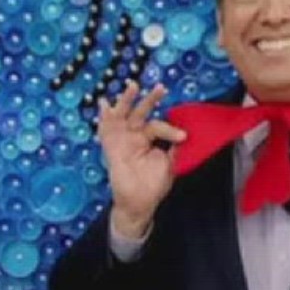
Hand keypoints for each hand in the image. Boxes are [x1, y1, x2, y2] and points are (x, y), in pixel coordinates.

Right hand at [98, 82, 185, 234]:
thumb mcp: (169, 164)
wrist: (139, 203)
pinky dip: (104, 118)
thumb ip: (174, 148)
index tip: (183, 137)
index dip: (170, 130)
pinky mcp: (111, 147)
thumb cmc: (153, 184)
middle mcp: (134, 135)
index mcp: (148, 138)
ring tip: (133, 86)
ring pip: (123, 115)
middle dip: (150, 99)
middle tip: (161, 88)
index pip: (158, 125)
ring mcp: (122, 140)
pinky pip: (105, 130)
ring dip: (127, 100)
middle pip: (141, 112)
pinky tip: (104, 105)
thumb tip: (186, 133)